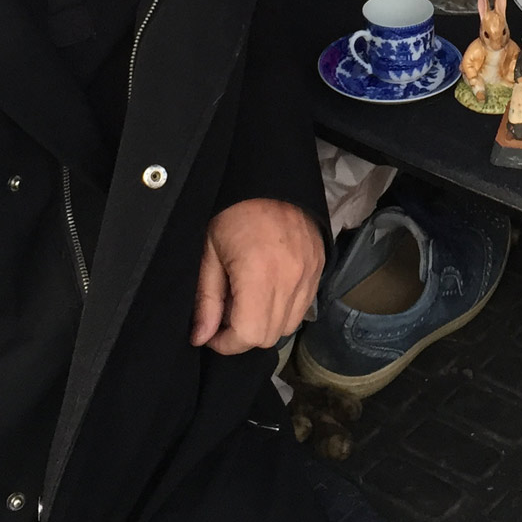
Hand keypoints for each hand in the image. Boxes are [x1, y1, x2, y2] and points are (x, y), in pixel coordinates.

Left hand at [192, 198, 325, 354]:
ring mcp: (309, 274)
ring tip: (247, 300)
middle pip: (269, 336)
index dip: (227, 343)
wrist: (268, 178)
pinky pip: (303, 307)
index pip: (249, 334)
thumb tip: (201, 337)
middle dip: (243, 335)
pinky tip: (266, 290)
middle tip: (226, 314)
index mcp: (259, 274)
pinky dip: (283, 309)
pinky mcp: (320, 267)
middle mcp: (291, 278)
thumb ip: (206, 299)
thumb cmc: (232, 211)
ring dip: (264, 324)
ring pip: (288, 325)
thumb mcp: (209, 252)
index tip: (213, 333)